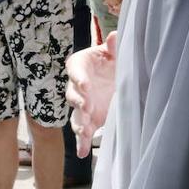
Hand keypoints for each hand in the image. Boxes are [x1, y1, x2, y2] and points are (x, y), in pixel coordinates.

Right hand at [66, 32, 116, 157]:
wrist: (117, 78)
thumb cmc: (112, 62)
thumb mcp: (114, 54)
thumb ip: (114, 47)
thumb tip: (115, 35)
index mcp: (80, 66)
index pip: (74, 70)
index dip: (78, 78)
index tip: (85, 85)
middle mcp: (77, 87)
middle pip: (72, 95)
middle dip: (78, 102)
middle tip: (87, 107)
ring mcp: (82, 105)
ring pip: (75, 115)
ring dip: (79, 123)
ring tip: (84, 132)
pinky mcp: (89, 120)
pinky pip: (82, 132)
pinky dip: (81, 142)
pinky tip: (82, 153)